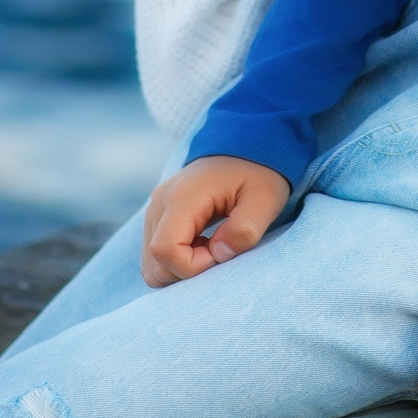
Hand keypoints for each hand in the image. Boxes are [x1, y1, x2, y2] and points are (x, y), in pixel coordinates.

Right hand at [139, 156, 289, 286]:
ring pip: (152, 263)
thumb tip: (220, 254)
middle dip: (187, 271)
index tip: (221, 253)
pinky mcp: (157, 216)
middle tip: (219, 251)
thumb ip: (245, 229)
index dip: (192, 266)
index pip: (165, 251)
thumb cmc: (257, 173)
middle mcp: (159, 203)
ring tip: (212, 246)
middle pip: (154, 263)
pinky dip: (178, 260)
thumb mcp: (265, 199)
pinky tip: (203, 243)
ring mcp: (154, 210)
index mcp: (182, 197)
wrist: (245, 147)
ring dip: (182, 267)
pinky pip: (156, 255)